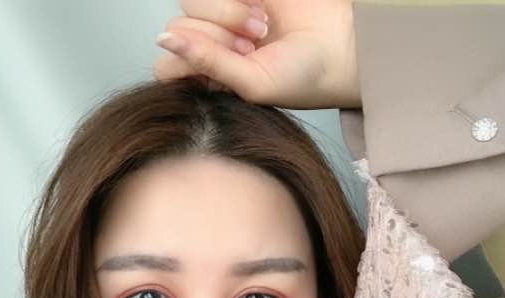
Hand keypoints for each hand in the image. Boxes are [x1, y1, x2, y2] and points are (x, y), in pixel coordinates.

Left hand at [153, 0, 360, 109]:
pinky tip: (261, 7)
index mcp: (209, 78)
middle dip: (215, 38)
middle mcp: (212, 44)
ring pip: (191, 2)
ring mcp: (223, 14)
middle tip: (253, 48)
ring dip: (228, 14)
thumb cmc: (303, 78)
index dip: (190, 62)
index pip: (167, 64)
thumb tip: (163, 38)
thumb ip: (206, 62)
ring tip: (261, 29)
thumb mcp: (252, 83)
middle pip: (179, 28)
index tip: (226, 70)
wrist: (341, 46)